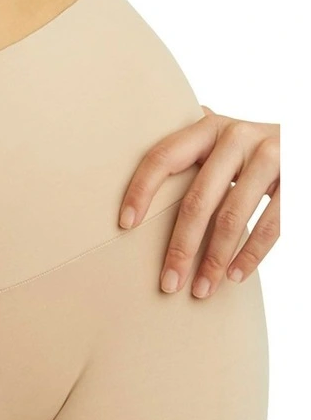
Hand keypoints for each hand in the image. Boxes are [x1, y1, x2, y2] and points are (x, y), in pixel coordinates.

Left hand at [118, 106, 279, 297]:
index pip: (163, 157)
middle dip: (180, 248)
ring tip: (201, 289)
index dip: (140, 191)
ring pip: (232, 218)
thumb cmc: (253, 149)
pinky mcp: (298, 178)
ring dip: (214, 261)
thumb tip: (134, 148)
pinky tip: (234, 276)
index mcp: (209, 129)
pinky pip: (270, 225)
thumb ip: (192, 146)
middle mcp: (238, 136)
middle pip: (197, 200)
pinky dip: (250, 255)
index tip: (125, 225)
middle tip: (168, 284)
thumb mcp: (223, 139)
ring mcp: (270, 156)